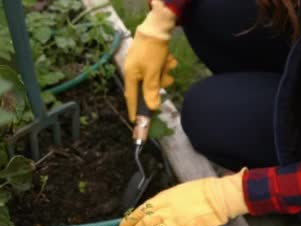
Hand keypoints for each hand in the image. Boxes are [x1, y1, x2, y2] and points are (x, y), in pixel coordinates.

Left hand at [119, 169, 248, 225]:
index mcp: (164, 198)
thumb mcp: (178, 191)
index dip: (130, 219)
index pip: (141, 210)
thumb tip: (155, 211)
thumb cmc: (202, 190)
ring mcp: (175, 223)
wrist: (218, 196)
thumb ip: (166, 201)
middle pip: (144, 223)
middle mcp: (166, 211)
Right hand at [123, 0, 177, 121]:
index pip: (132, 98)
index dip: (136, 111)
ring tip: (169, 65)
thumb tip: (152, 108)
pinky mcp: (148, 58)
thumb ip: (151, 91)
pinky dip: (164, 66)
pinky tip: (169, 60)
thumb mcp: (153, 73)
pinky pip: (157, 69)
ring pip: (154, 78)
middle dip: (158, 83)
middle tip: (166, 78)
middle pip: (146, 87)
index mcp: (130, 75)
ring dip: (164, 74)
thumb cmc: (152, 50)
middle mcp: (133, 71)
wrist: (158, 27)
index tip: (137, 122)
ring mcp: (140, 64)